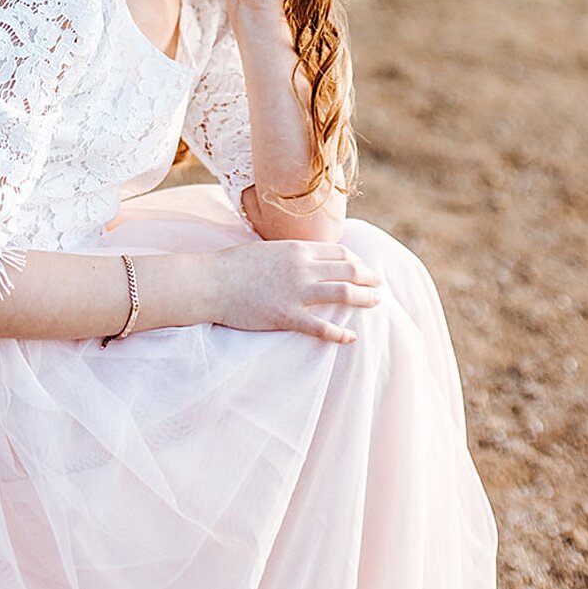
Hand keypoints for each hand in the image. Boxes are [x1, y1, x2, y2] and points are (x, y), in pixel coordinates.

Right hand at [209, 238, 379, 342]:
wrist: (209, 282)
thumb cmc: (232, 266)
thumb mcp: (266, 250)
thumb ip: (290, 255)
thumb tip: (308, 260)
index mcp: (296, 249)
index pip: (340, 252)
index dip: (357, 261)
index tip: (363, 269)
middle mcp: (302, 268)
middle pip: (349, 269)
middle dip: (369, 277)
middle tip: (379, 285)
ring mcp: (296, 292)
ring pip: (343, 293)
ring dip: (365, 298)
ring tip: (375, 303)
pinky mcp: (287, 316)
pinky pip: (321, 327)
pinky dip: (340, 334)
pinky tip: (350, 338)